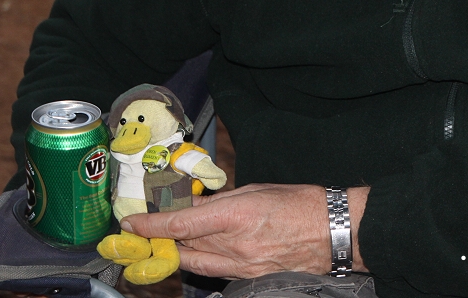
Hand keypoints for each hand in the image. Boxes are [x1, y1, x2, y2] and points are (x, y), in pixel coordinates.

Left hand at [119, 183, 368, 278]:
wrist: (335, 231)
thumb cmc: (302, 203)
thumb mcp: (257, 189)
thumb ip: (221, 201)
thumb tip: (192, 205)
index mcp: (237, 214)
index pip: (181, 224)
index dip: (151, 225)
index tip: (132, 223)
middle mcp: (236, 245)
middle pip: (182, 248)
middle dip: (159, 240)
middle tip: (143, 231)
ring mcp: (244, 266)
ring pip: (195, 264)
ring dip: (177, 254)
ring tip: (166, 243)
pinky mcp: (251, 278)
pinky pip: (216, 272)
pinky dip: (202, 262)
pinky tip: (199, 253)